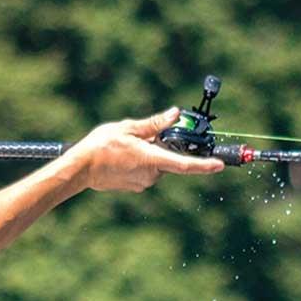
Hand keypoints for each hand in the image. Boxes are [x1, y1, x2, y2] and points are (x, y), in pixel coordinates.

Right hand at [70, 108, 223, 192]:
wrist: (80, 169)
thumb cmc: (101, 146)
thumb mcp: (129, 128)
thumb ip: (155, 124)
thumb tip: (175, 114)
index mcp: (152, 159)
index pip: (185, 165)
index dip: (205, 165)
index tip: (220, 165)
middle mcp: (151, 175)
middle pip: (169, 160)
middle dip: (163, 148)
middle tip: (143, 135)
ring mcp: (143, 183)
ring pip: (157, 166)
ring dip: (151, 155)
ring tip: (126, 146)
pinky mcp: (135, 187)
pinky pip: (146, 172)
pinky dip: (141, 163)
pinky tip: (123, 156)